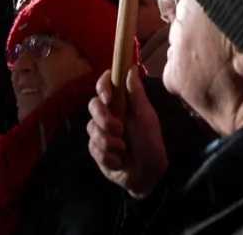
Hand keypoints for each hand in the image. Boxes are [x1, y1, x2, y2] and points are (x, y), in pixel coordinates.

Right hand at [87, 66, 167, 198]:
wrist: (148, 175)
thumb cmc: (151, 143)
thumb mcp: (146, 117)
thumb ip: (136, 94)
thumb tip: (131, 67)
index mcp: (122, 103)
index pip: (105, 85)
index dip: (102, 86)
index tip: (108, 97)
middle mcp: (109, 114)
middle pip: (93, 106)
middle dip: (104, 120)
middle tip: (120, 130)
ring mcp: (101, 132)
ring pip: (91, 129)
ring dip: (108, 142)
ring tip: (123, 150)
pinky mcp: (96, 150)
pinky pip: (92, 148)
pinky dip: (107, 156)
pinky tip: (118, 162)